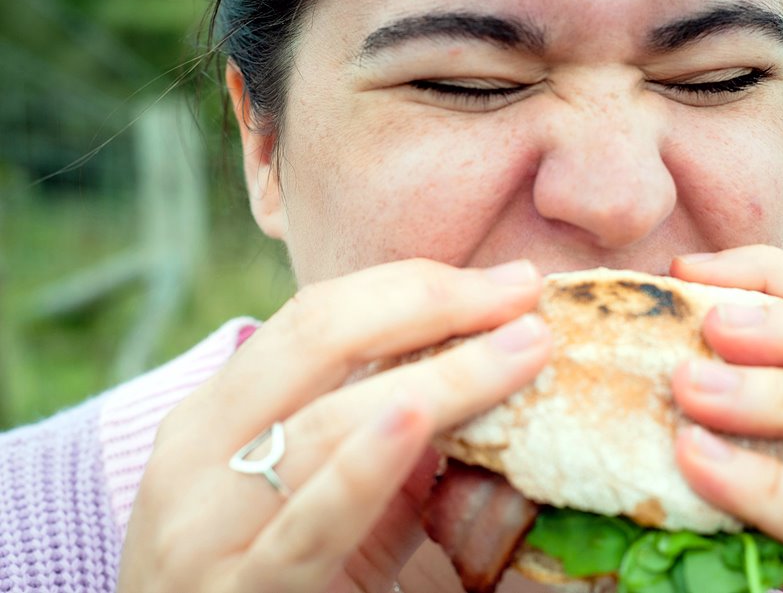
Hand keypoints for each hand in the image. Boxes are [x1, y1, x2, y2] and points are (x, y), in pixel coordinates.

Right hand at [117, 259, 551, 592]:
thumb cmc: (273, 575)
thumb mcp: (318, 494)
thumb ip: (378, 434)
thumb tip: (481, 361)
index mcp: (214, 415)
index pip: (315, 316)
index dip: (414, 286)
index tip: (503, 283)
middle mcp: (196, 455)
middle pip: (319, 340)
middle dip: (433, 304)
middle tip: (523, 293)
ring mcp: (205, 526)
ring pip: (327, 422)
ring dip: (443, 377)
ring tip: (523, 349)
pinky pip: (308, 524)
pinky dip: (364, 467)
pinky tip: (416, 419)